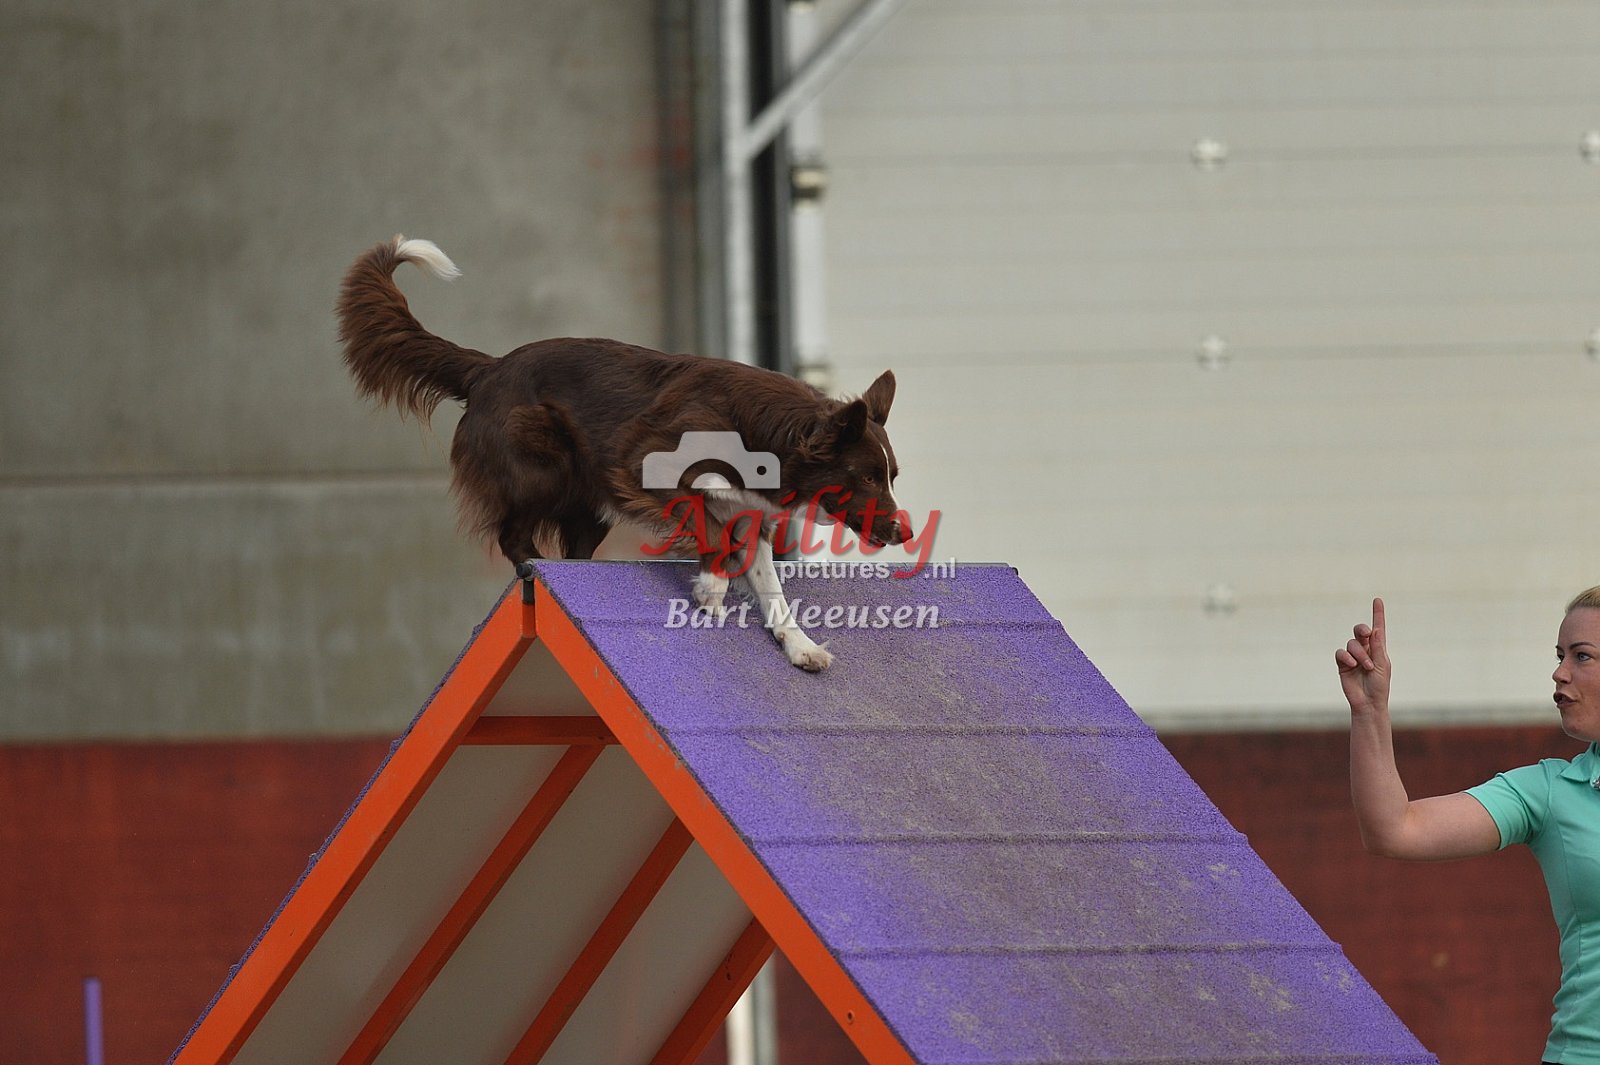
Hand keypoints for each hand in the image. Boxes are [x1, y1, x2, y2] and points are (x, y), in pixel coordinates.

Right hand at [1336, 597, 1389, 715]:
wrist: (1368, 702)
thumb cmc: (1380, 686)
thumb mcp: (1382, 665)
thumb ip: (1378, 648)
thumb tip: (1375, 630)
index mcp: (1379, 649)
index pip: (1378, 628)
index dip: (1377, 614)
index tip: (1377, 600)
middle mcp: (1365, 650)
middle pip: (1360, 631)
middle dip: (1362, 629)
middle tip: (1367, 634)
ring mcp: (1353, 656)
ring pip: (1352, 644)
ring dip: (1359, 654)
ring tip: (1365, 666)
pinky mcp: (1342, 664)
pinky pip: (1341, 653)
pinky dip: (1346, 657)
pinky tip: (1352, 665)